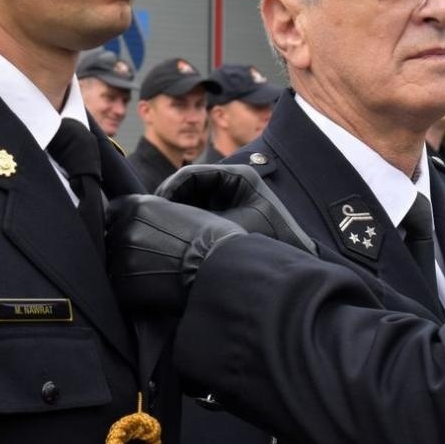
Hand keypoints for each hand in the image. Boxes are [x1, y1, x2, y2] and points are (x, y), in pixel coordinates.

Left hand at [105, 195, 243, 312]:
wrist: (219, 271)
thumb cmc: (214, 240)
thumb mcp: (184, 212)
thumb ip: (158, 214)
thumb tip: (149, 223)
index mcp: (138, 206)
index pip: (113, 210)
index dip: (121, 221)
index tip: (131, 230)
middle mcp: (125, 229)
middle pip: (112, 237)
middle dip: (125, 246)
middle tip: (149, 258)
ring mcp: (121, 258)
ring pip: (114, 263)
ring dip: (127, 268)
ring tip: (154, 275)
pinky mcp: (123, 286)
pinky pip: (120, 287)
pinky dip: (132, 291)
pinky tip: (152, 291)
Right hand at [157, 164, 316, 254]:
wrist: (290, 270)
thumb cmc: (266, 246)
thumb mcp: (228, 228)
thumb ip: (195, 216)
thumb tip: (161, 206)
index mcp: (240, 177)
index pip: (194, 173)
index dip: (171, 187)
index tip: (157, 205)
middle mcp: (237, 184)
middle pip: (193, 184)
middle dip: (172, 200)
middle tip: (154, 217)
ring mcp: (234, 199)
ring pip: (195, 198)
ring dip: (178, 211)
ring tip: (162, 227)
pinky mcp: (231, 215)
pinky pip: (202, 212)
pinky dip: (188, 220)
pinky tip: (176, 236)